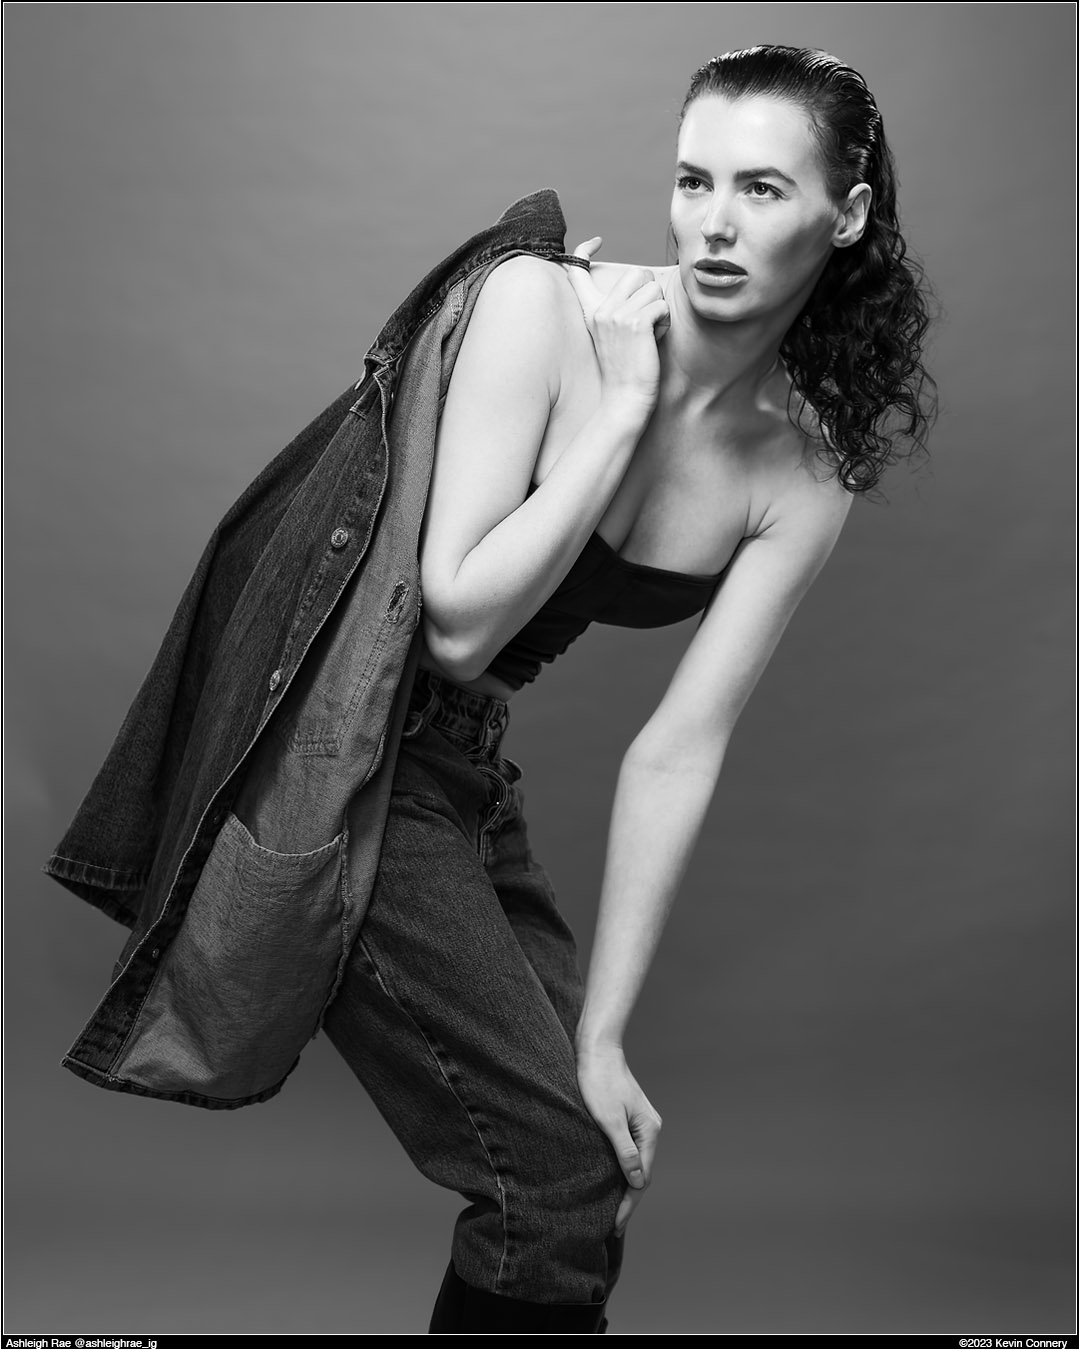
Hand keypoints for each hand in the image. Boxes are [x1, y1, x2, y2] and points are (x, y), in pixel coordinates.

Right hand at [562, 237, 669, 418]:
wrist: (626, 399)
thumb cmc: (628, 369)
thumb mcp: (615, 334)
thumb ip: (619, 308)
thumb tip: (640, 280)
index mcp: (591, 311)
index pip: (577, 271)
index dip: (584, 251)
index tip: (596, 241)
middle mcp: (600, 310)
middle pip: (637, 272)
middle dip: (651, 292)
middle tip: (646, 320)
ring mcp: (616, 315)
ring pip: (654, 289)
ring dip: (660, 311)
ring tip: (649, 335)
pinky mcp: (635, 323)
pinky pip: (661, 306)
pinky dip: (664, 323)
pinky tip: (653, 341)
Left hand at [575, 1040, 661, 1237]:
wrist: (596, 1050)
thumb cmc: (599, 1082)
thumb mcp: (609, 1119)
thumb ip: (624, 1151)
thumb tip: (636, 1183)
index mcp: (649, 1131)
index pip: (641, 1178)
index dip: (628, 1204)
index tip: (614, 1226)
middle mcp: (649, 1129)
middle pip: (640, 1173)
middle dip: (627, 1201)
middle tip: (612, 1228)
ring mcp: (639, 1124)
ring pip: (633, 1163)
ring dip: (623, 1186)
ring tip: (610, 1210)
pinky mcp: (627, 1118)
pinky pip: (626, 1151)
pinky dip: (619, 1169)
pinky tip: (609, 1178)